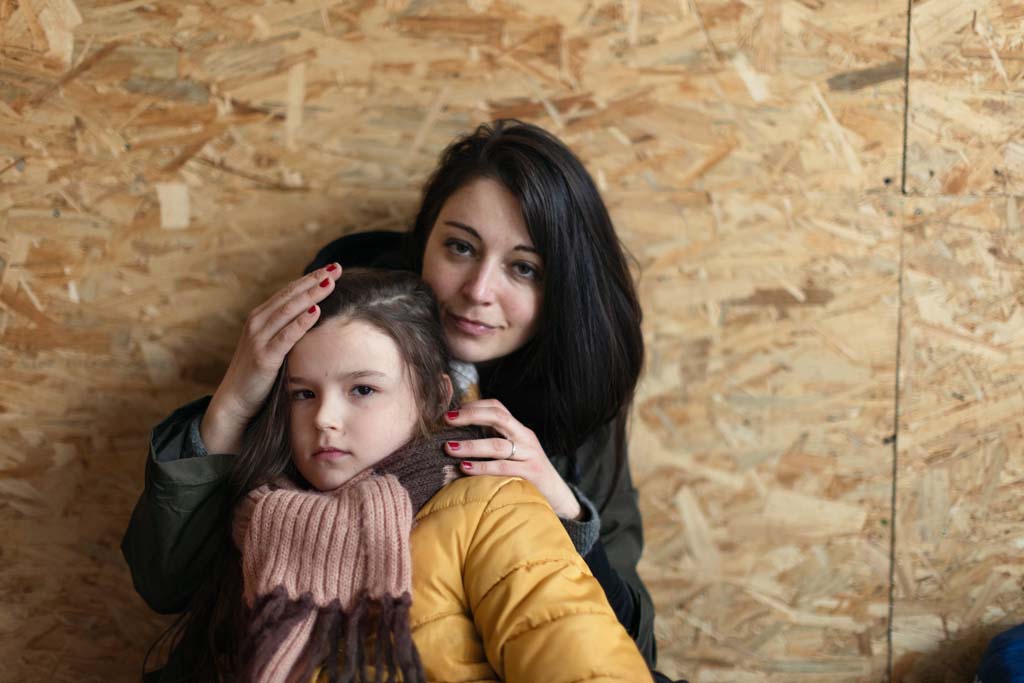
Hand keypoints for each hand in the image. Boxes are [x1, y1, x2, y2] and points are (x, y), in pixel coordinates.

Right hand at [203, 263, 342, 444]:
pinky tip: (315, 311)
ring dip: (310, 295)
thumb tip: (312, 316)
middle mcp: (257, 323)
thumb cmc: (258, 373)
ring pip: (288, 310)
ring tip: (329, 282)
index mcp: (260, 317)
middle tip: (336, 268)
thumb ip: (286, 330)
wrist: (235, 400)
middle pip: (290, 295)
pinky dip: (300, 322)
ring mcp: (259, 339)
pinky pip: (286, 336)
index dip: (310, 278)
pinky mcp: (264, 357)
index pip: (289, 291)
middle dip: (314, 280)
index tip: (332, 268)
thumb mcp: (272, 345)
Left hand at [443, 399, 581, 519]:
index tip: (452, 412)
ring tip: (449, 448)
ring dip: (470, 446)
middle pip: (498, 417)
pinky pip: (502, 468)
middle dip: (470, 415)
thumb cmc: (527, 474)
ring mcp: (529, 455)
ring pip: (497, 445)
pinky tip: (464, 468)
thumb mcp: (515, 453)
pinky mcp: (530, 474)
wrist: (558, 496)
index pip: (498, 407)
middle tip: (447, 420)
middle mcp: (526, 438)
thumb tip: (458, 437)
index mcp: (519, 430)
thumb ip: (494, 442)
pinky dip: (481, 467)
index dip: (475, 405)